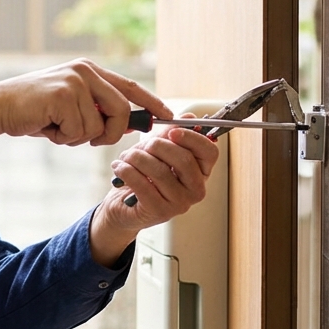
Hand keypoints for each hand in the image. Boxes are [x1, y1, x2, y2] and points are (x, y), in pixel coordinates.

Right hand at [0, 59, 170, 147]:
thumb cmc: (35, 112)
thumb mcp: (71, 107)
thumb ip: (97, 110)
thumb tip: (129, 125)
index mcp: (89, 71)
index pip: (129, 86)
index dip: (151, 102)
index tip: (168, 114)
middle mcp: (85, 71)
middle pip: (121, 111)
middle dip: (110, 134)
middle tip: (88, 140)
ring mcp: (75, 81)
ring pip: (98, 127)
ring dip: (77, 138)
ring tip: (56, 127)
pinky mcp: (64, 95)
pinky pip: (80, 131)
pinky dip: (64, 138)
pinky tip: (47, 126)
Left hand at [87, 115, 219, 265]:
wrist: (122, 205)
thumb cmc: (143, 175)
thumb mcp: (157, 151)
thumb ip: (172, 134)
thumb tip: (188, 116)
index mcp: (201, 172)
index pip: (209, 152)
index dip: (192, 138)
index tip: (172, 132)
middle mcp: (195, 190)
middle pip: (184, 160)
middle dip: (158, 146)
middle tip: (142, 146)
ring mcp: (180, 204)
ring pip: (160, 171)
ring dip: (137, 158)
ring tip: (126, 157)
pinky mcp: (160, 212)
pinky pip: (143, 185)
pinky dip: (127, 171)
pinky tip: (119, 167)